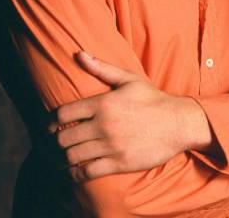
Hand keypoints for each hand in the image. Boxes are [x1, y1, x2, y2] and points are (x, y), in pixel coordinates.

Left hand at [50, 52, 212, 181]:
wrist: (177, 122)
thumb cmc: (152, 99)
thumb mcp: (128, 78)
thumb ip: (101, 67)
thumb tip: (79, 54)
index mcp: (102, 103)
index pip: (63, 114)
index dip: (51, 122)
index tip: (50, 127)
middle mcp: (103, 125)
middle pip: (63, 138)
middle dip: (54, 142)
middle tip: (53, 144)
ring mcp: (111, 145)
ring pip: (73, 157)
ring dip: (62, 159)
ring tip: (60, 159)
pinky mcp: (119, 163)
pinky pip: (88, 172)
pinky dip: (75, 174)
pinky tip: (74, 171)